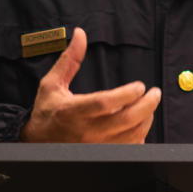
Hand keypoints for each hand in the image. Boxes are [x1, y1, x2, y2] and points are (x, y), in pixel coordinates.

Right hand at [20, 27, 160, 143]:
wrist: (38, 143)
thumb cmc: (47, 113)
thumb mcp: (52, 84)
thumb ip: (69, 60)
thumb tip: (80, 35)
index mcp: (73, 112)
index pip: (104, 103)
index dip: (125, 95)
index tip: (139, 86)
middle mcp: (87, 131)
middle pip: (125, 121)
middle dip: (146, 106)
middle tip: (154, 94)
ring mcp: (97, 147)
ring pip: (131, 135)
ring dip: (146, 119)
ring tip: (148, 106)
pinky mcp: (104, 156)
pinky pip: (130, 148)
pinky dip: (140, 135)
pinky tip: (139, 123)